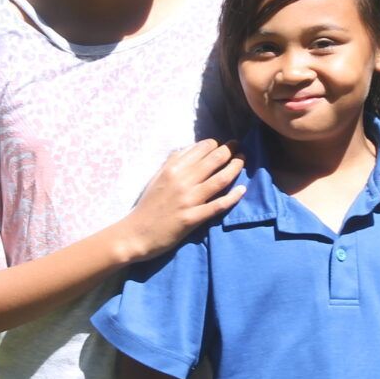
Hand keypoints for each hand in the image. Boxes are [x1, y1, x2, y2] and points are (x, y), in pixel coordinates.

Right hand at [118, 140, 245, 260]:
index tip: (223, 145)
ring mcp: (188, 200)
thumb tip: (191, 148)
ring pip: (219, 180)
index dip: (216, 144)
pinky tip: (242, 190)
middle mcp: (182, 180)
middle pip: (214, 160)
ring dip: (235, 167)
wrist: (136, 233)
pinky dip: (232, 197)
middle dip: (230, 150)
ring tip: (243, 160)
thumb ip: (173, 162)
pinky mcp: (192, 218)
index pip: (201, 148)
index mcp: (172, 168)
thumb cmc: (148, 205)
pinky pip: (217, 205)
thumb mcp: (157, 177)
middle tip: (239, 146)